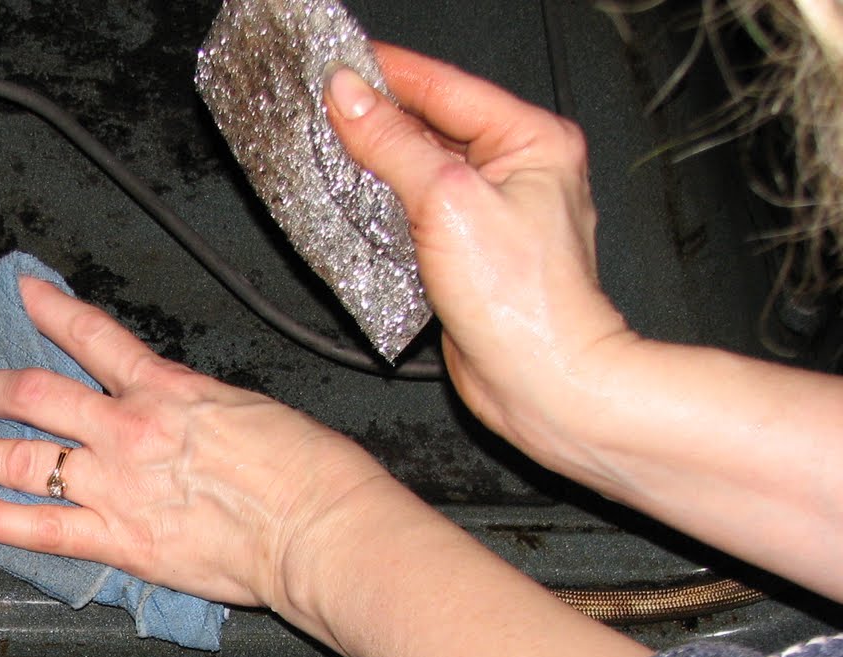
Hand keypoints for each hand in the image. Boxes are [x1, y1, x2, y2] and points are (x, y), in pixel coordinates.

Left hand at [0, 275, 390, 635]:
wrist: (319, 526)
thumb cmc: (309, 472)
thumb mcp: (252, 411)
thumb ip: (200, 410)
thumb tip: (184, 415)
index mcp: (167, 389)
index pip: (95, 337)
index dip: (51, 312)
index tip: (21, 296)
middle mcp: (128, 429)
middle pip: (34, 395)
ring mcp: (115, 484)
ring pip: (19, 458)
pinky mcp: (118, 539)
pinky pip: (36, 526)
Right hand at [326, 45, 636, 467]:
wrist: (544, 382)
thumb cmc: (523, 303)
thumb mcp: (446, 203)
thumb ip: (394, 144)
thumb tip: (351, 97)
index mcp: (533, 140)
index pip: (446, 86)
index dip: (389, 73)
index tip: (337, 65)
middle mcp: (522, 171)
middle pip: (434, 125)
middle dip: (379, 117)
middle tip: (322, 106)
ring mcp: (498, 215)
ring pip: (426, 170)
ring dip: (380, 163)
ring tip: (332, 147)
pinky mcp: (475, 256)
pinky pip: (423, 214)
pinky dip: (388, 207)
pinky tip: (358, 204)